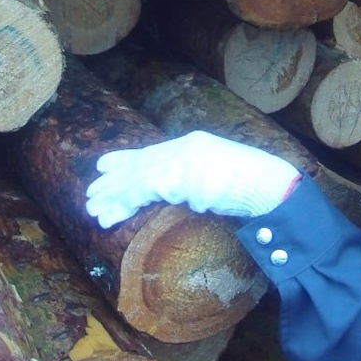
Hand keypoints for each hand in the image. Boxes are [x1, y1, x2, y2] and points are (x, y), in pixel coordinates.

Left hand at [85, 130, 300, 228]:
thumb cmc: (254, 187)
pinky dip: (123, 205)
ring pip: (136, 178)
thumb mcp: (219, 179)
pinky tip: (110, 216)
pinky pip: (141, 191)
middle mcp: (183, 147)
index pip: (152, 151)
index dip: (127, 159)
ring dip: (113, 196)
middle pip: (139, 162)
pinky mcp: (178, 177)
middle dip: (114, 179)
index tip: (105, 165)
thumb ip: (198, 181)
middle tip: (91, 193)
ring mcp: (181, 160)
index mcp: (193, 144)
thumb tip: (188, 196)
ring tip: (93, 210)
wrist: (270, 186)